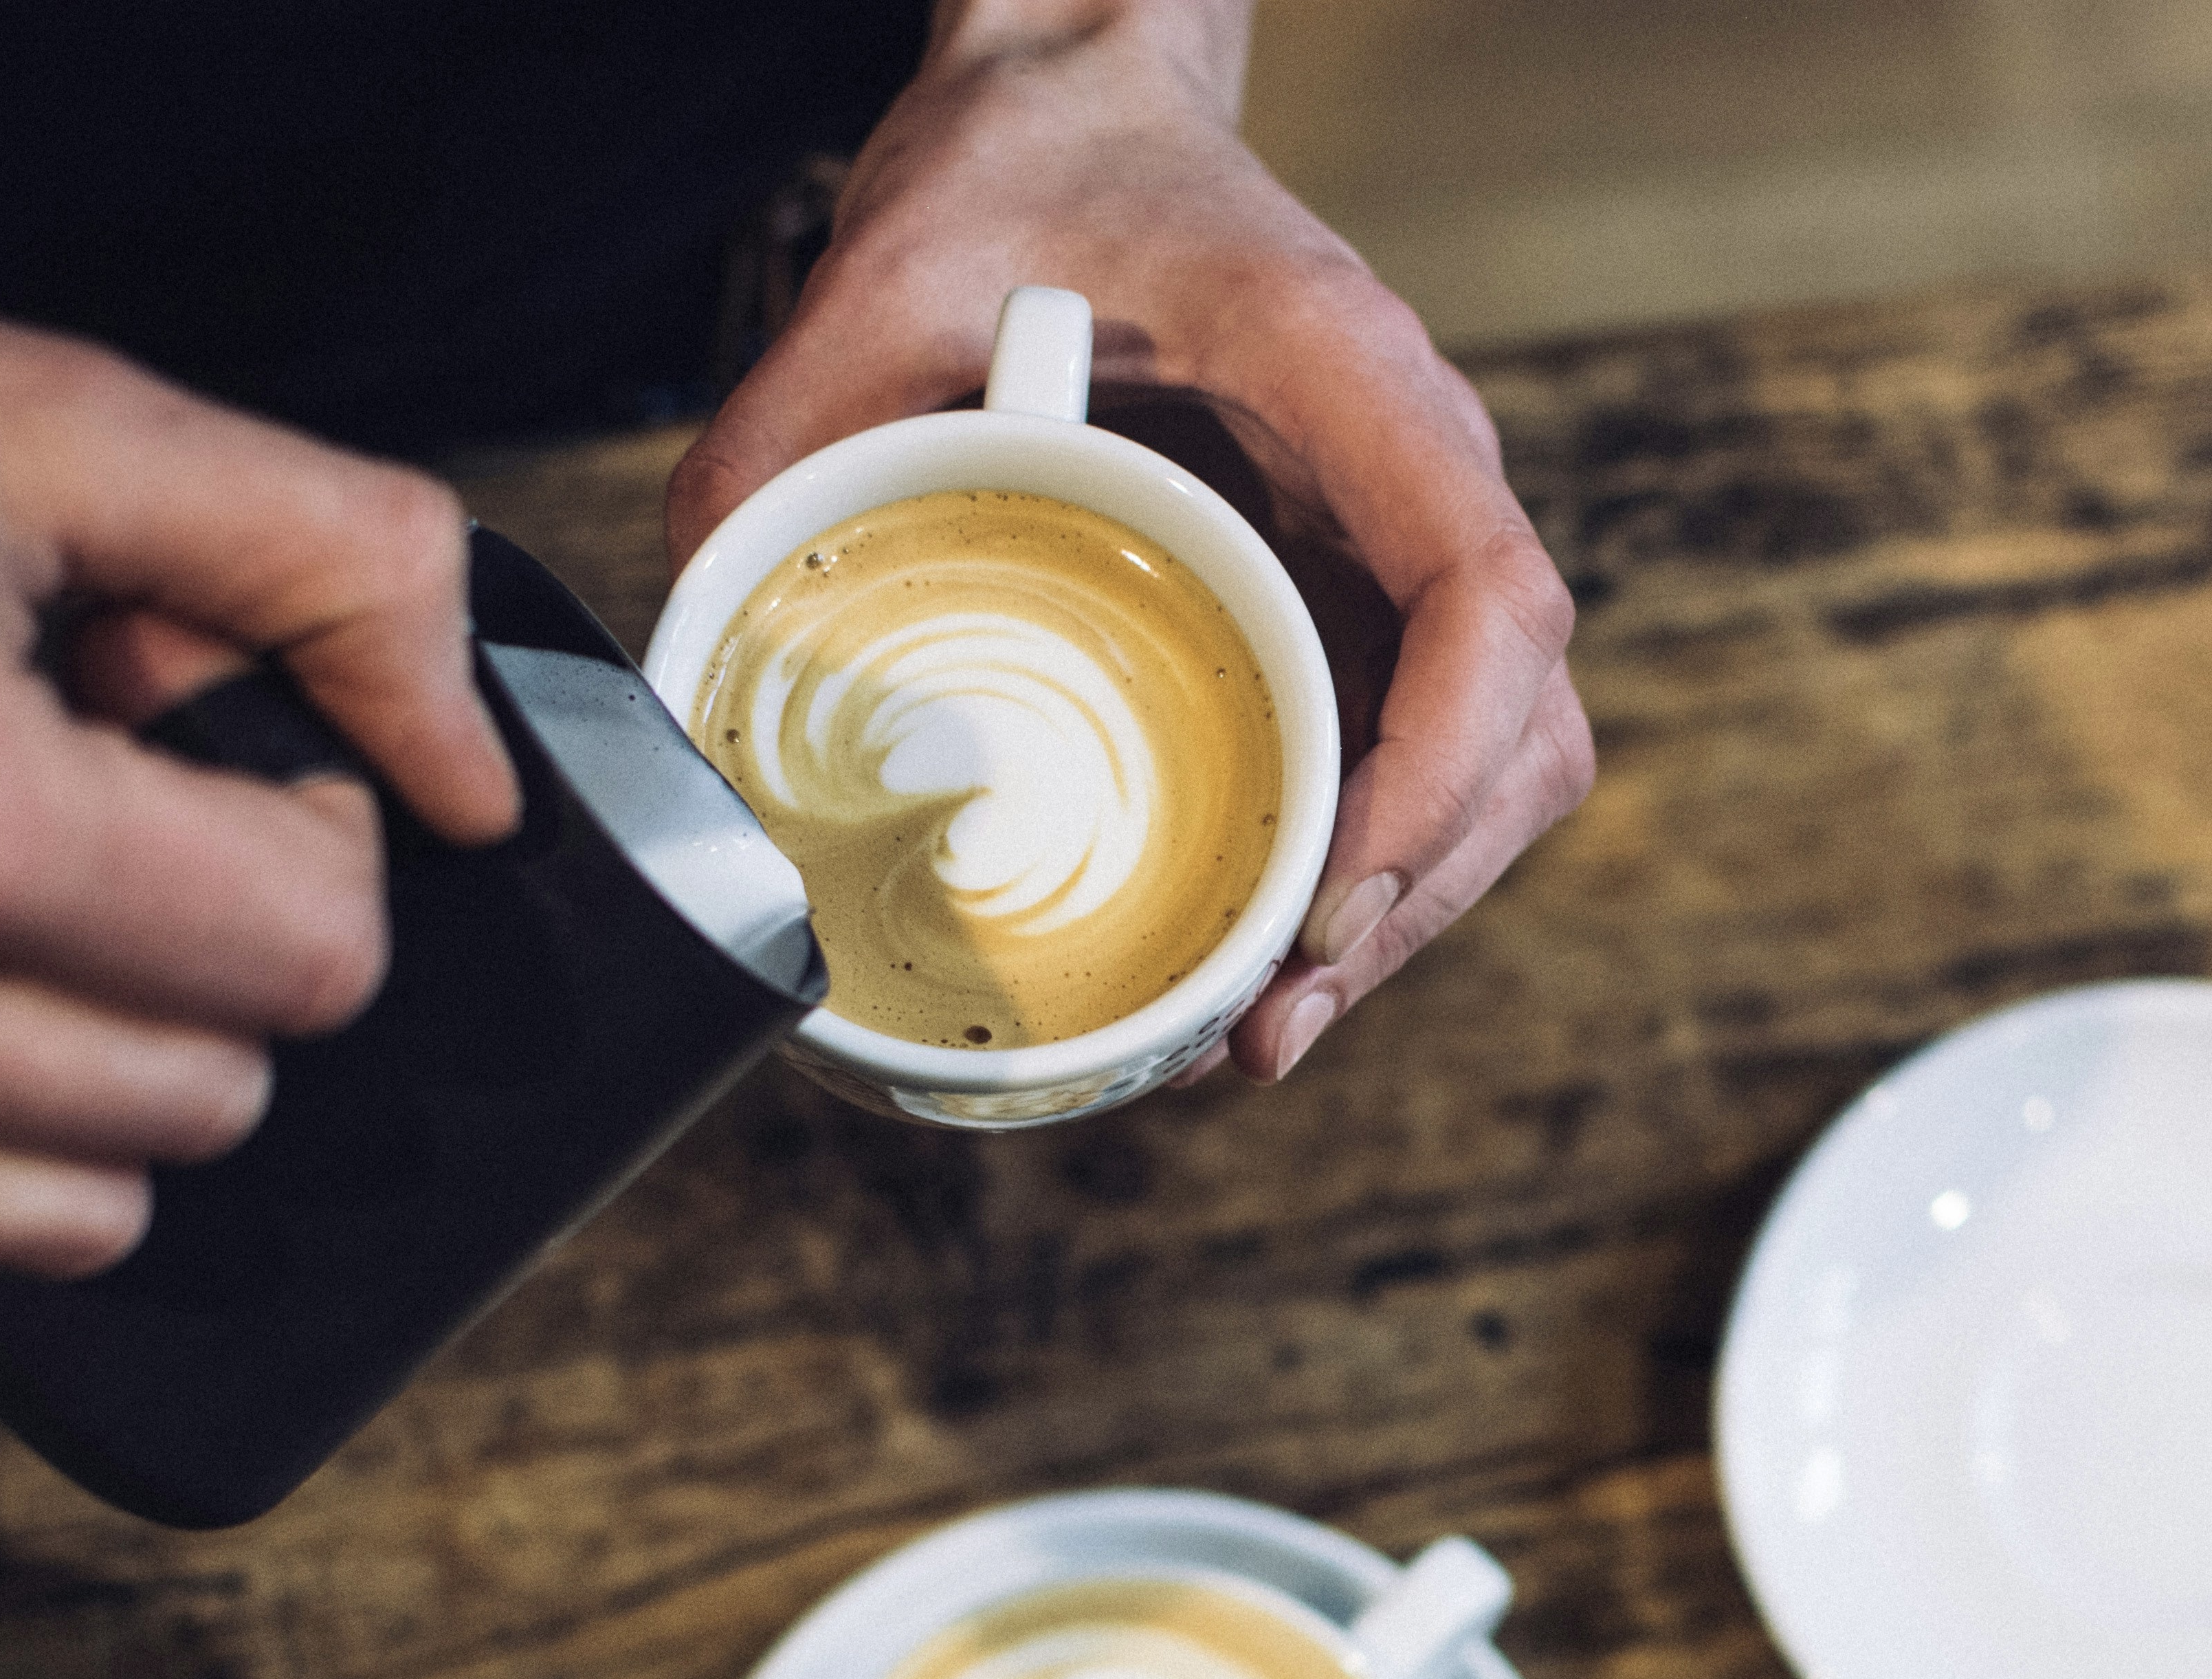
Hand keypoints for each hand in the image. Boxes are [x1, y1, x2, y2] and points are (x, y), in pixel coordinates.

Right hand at [0, 167, 515, 1273]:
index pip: (313, 959)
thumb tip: (483, 777)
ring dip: (109, 1049)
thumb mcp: (49, 413)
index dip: (311, 831)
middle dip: (216, 941)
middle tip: (91, 782)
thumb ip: (334, 568)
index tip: (213, 740)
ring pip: (93, 1205)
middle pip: (221, 1096)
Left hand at [668, 0, 1591, 1083]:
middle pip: (1517, 728)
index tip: (1326, 900)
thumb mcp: (876, 274)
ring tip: (1257, 1030)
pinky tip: (1256, 948)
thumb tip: (694, 642)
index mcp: (1346, 377)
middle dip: (1411, 900)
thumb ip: (781, 436)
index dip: (1438, 774)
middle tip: (1262, 1031)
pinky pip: (1410, 746)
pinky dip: (1363, 864)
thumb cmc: (1021, 171)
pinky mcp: (1350, 588)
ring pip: (1492, 761)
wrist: (1082, 114)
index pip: (1490, 595)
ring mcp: (1396, 537)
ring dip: (1401, 908)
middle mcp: (1410, 468)